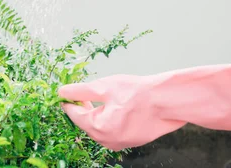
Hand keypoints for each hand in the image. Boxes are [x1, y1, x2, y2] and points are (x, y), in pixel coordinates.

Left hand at [58, 64, 230, 150]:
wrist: (167, 101)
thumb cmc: (138, 92)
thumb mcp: (104, 86)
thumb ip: (81, 91)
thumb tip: (62, 92)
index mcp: (98, 127)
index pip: (75, 115)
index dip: (69, 103)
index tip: (65, 94)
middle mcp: (107, 140)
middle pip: (87, 124)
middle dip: (83, 108)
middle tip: (82, 94)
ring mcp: (120, 143)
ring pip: (100, 129)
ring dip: (96, 114)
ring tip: (100, 98)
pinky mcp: (131, 141)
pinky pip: (113, 132)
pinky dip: (110, 120)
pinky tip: (116, 106)